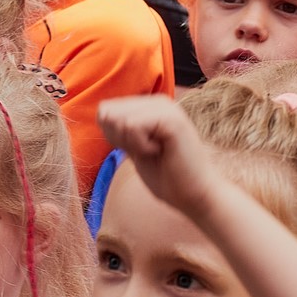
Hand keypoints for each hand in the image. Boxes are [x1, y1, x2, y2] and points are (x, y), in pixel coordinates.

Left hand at [97, 95, 221, 214]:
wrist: (195, 195)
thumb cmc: (167, 177)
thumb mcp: (134, 149)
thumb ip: (120, 130)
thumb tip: (101, 113)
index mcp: (149, 106)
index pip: (105, 110)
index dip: (113, 137)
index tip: (139, 151)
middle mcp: (157, 101)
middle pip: (108, 113)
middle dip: (121, 140)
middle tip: (149, 152)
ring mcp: (165, 107)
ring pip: (118, 119)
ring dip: (132, 144)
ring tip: (157, 152)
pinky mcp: (170, 118)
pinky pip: (131, 126)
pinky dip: (140, 147)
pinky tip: (161, 151)